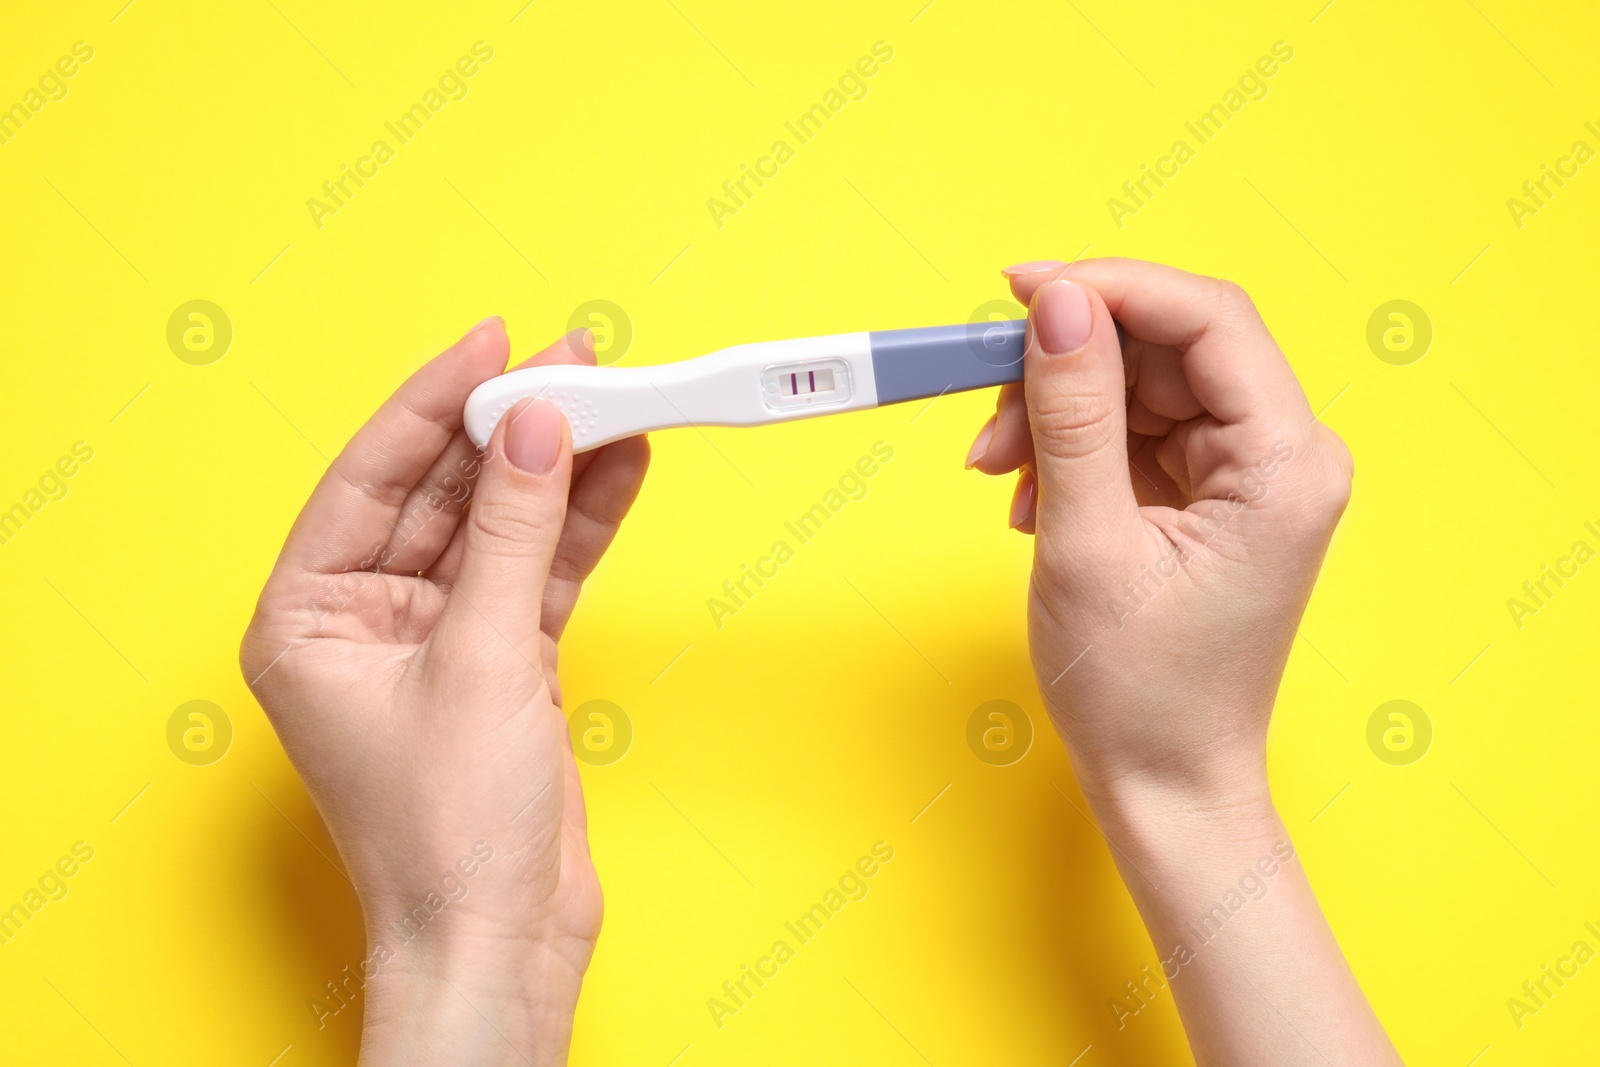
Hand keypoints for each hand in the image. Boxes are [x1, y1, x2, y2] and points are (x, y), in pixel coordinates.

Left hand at [240, 319, 647, 1064]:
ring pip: (501, 527)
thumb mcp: (480, 661)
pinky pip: (539, 571)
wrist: (503, 940)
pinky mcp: (502, 662)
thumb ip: (511, 533)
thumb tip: (535, 426)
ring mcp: (440, 639)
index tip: (493, 340)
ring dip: (558, 469)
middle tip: (578, 364)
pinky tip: (622, 472)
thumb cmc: (448, 834)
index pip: (371, 476)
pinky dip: (581, 526)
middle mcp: (366, 620)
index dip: (433, 401)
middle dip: (511, 429)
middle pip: (444, 493)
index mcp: (309, 617)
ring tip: (618, 402)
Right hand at [969, 259, 1396, 1062]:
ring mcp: (1244, 476)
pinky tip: (1031, 498)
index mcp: (1285, 463)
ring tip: (998, 471)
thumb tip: (1057, 303)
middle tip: (988, 405)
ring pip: (1138, 386)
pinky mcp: (1205, 496)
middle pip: (1167, 347)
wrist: (1162, 783)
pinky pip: (1131, 433)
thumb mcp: (1088, 542)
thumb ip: (1073, 412)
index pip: (1208, 319)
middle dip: (1067, 365)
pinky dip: (1071, 450)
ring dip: (1057, 412)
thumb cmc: (1140, 691)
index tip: (1022, 288)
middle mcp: (1280, 456)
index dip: (1111, 287)